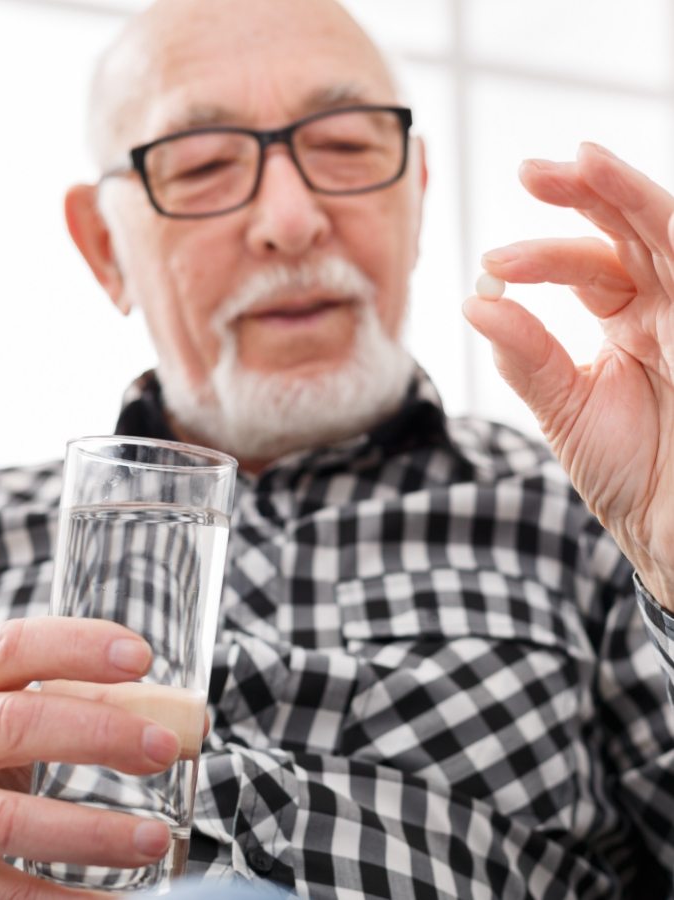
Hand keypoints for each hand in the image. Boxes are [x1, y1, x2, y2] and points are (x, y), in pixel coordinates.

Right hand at [0, 616, 180, 896]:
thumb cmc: (0, 752)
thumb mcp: (26, 718)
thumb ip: (93, 705)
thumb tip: (189, 720)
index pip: (18, 647)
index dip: (77, 646)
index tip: (142, 656)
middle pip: (19, 723)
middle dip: (99, 732)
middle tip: (166, 748)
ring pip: (13, 819)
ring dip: (93, 832)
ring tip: (155, 839)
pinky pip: (8, 891)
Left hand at [463, 143, 673, 607]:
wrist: (670, 530)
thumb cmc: (629, 474)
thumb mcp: (565, 409)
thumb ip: (527, 356)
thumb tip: (477, 302)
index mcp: (630, 324)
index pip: (590, 266)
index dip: (543, 258)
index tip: (492, 267)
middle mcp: (665, 309)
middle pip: (630, 231)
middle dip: (584, 196)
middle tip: (531, 173)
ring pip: (666, 234)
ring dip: (624, 195)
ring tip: (578, 163)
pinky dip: (659, 223)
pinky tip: (629, 199)